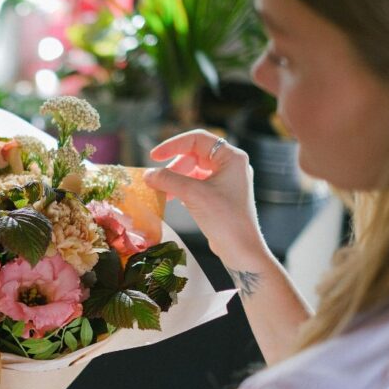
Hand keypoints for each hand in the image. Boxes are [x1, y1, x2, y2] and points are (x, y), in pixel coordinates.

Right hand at [143, 130, 269, 268]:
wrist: (241, 249)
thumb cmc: (224, 218)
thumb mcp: (193, 195)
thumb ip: (169, 180)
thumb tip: (147, 174)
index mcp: (231, 157)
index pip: (197, 139)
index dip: (173, 145)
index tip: (154, 156)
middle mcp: (230, 165)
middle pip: (194, 154)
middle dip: (173, 165)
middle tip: (156, 178)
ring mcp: (225, 181)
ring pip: (193, 170)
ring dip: (175, 177)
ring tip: (161, 189)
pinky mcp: (219, 195)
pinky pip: (196, 183)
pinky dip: (181, 188)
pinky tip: (171, 197)